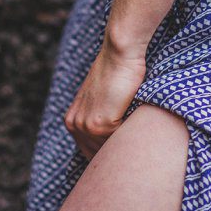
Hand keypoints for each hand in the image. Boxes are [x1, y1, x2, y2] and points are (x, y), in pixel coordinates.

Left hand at [64, 37, 147, 153]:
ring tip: (137, 137)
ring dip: (124, 145)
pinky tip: (138, 126)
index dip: (107, 155)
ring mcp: (86, 126)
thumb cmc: (115, 75)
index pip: (90, 153)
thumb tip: (112, 145)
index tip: (122, 153)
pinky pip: (119, 141)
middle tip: (132, 150)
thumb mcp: (99, 101)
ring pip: (110, 150)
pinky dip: (131, 136)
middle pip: (99, 155)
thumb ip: (99, 120)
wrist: (119, 55)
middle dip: (115, 154)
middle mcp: (74, 125)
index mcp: (72, 121)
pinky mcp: (100, 124)